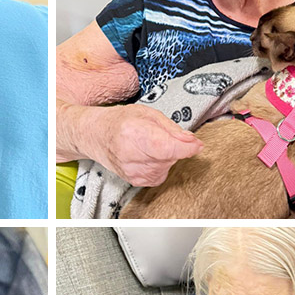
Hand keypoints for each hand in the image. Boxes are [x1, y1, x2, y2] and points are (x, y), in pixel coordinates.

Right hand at [83, 104, 203, 186]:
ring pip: (167, 167)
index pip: (168, 148)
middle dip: (174, 147)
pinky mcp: (135, 181)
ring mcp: (132, 171)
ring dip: (165, 157)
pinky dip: (159, 165)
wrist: (97, 136)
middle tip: (158, 136)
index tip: (197, 145)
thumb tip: (192, 142)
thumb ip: (172, 128)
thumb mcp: (148, 113)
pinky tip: (147, 156)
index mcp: (135, 133)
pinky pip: (160, 175)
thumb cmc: (120, 121)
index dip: (187, 147)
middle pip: (170, 157)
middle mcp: (132, 156)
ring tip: (149, 145)